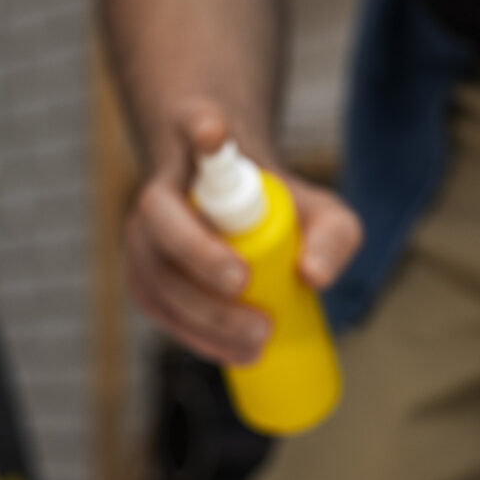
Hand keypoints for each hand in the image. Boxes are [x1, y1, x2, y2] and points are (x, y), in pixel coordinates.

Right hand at [123, 99, 362, 364]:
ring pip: (154, 271)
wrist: (239, 219)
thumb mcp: (323, 213)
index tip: (216, 131)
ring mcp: (145, 235)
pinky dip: (194, 335)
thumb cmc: (281, 210)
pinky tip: (233, 355)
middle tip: (245, 285)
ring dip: (202, 312)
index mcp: (202, 151)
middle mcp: (163, 188)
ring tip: (259, 340)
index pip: (193, 123)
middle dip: (199, 255)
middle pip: (161, 218)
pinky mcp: (145, 277)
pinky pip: (157, 307)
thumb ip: (334, 236)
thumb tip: (314, 277)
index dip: (202, 127)